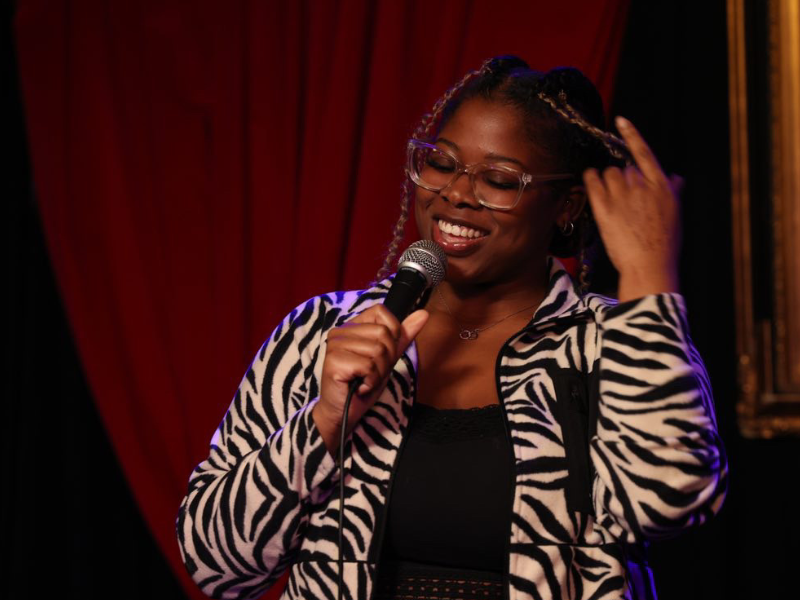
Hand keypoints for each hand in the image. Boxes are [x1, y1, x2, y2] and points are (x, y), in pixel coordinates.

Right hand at [312, 306, 428, 453]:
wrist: (344, 413)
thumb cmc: (362, 384)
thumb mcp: (387, 358)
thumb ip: (403, 336)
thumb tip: (424, 314)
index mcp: (351, 326)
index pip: (380, 312)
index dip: (391, 334)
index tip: (381, 355)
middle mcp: (340, 332)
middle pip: (383, 334)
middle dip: (386, 359)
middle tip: (372, 373)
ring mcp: (335, 345)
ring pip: (378, 351)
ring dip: (378, 373)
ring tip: (365, 380)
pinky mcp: (334, 361)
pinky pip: (369, 366)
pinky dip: (370, 382)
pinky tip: (360, 387)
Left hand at [583, 116, 681, 301]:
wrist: (649, 266)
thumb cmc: (664, 244)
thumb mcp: (674, 214)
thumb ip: (673, 191)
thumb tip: (675, 177)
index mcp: (661, 187)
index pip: (644, 153)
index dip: (632, 135)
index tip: (621, 121)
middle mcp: (641, 187)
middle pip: (623, 169)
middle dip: (621, 180)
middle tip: (622, 200)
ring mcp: (622, 196)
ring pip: (607, 175)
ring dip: (606, 182)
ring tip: (609, 199)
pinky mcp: (604, 208)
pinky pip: (592, 183)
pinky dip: (589, 180)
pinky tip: (588, 182)